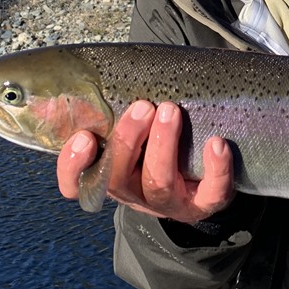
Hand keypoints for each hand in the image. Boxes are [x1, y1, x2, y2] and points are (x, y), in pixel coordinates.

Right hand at [56, 100, 234, 223]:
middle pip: (119, 178)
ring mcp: (170, 203)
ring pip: (159, 184)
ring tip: (171, 111)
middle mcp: (135, 193)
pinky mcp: (205, 204)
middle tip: (142, 106)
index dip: (74, 167)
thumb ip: (106, 114)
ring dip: (163, 145)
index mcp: (111, 177)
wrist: (200, 186)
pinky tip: (217, 143)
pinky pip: (211, 193)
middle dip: (128, 139)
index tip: (84, 137)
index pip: (78, 185)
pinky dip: (216, 168)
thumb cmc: (157, 146)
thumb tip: (70, 84)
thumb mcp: (131, 135)